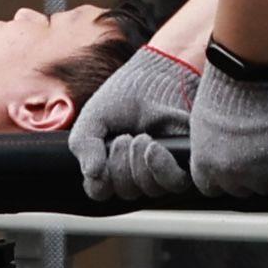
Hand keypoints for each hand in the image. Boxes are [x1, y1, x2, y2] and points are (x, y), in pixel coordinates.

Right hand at [71, 42, 199, 205]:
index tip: (103, 150)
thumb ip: (84, 144)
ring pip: (147, 190)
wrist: (157, 75)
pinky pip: (173, 184)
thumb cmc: (125, 94)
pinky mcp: (183, 165)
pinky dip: (161, 168)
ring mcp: (159, 171)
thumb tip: (91, 174)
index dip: (99, 178)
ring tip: (141, 137)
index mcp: (109, 165)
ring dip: (139, 163)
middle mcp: (134, 173)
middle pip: (123, 192)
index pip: (99, 191)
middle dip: (120, 164)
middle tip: (124, 136)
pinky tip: (153, 147)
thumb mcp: (94, 116)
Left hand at [187, 54, 267, 205]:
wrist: (245, 78)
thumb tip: (220, 160)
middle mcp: (229, 175)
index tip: (233, 169)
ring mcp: (257, 172)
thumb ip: (212, 152)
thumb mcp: (204, 128)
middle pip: (241, 190)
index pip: (212, 188)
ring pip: (267, 185)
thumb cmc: (223, 92)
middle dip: (248, 176)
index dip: (223, 179)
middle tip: (257, 156)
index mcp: (205, 166)